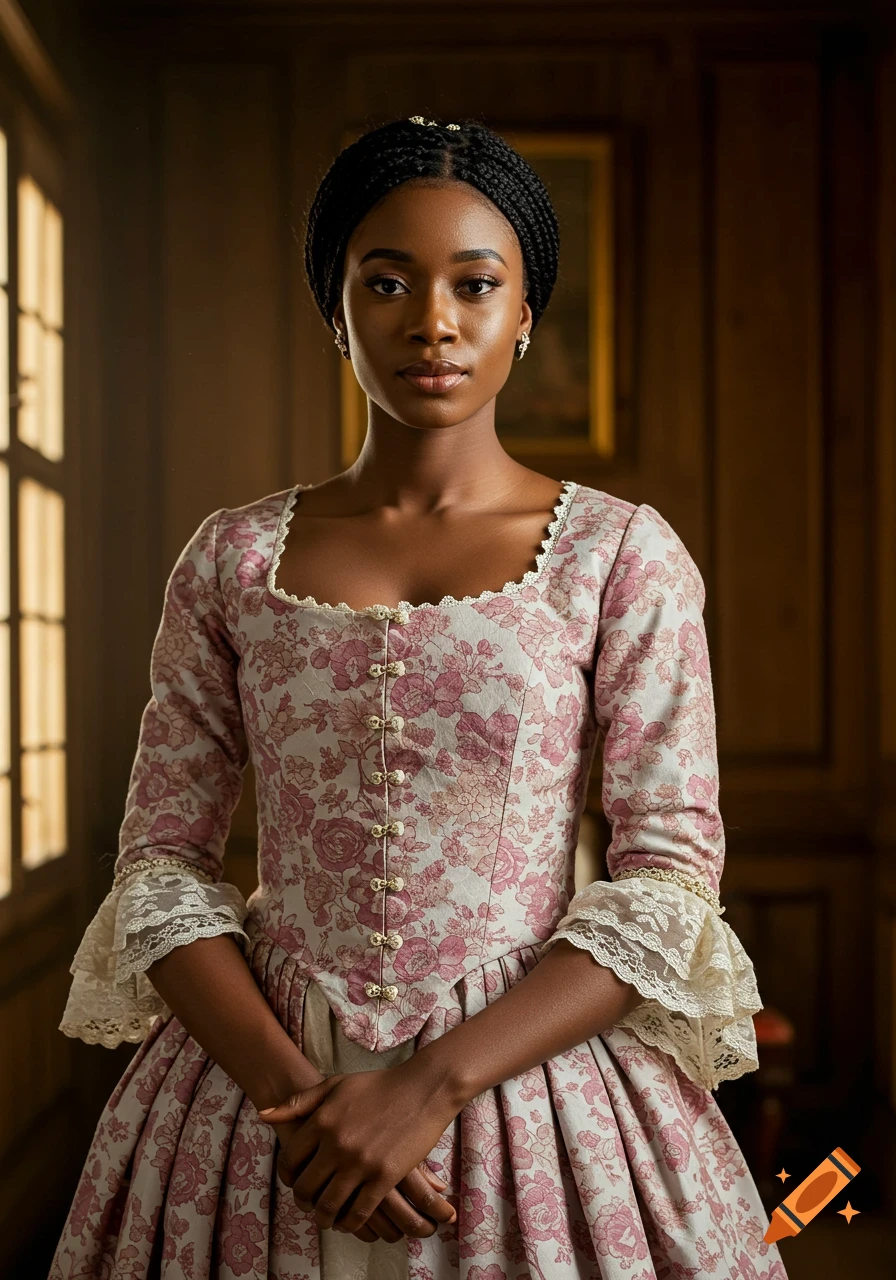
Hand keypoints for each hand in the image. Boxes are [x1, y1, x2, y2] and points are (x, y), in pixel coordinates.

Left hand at [258, 1061, 459, 1237]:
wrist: (422, 1089)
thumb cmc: (378, 1085)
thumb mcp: (335, 1085)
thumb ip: (299, 1102)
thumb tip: (263, 1115)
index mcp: (321, 1120)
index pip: (289, 1161)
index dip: (287, 1176)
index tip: (294, 1181)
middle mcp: (336, 1144)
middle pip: (306, 1188)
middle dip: (303, 1201)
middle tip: (309, 1204)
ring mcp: (360, 1163)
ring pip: (329, 1206)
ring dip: (324, 1218)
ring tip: (327, 1217)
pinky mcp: (384, 1177)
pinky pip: (358, 1213)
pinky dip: (349, 1223)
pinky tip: (349, 1220)